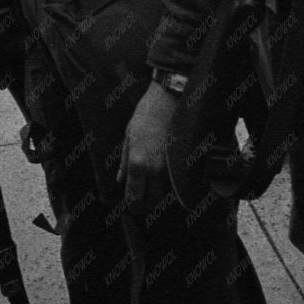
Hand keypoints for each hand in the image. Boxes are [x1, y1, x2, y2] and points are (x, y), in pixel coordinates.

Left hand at [118, 82, 178, 215]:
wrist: (171, 98)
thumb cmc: (146, 114)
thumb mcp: (128, 135)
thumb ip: (124, 161)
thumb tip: (121, 180)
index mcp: (138, 164)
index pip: (134, 198)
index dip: (132, 205)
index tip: (131, 205)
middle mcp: (156, 170)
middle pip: (152, 203)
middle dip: (146, 203)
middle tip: (142, 197)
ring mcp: (172, 167)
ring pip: (166, 195)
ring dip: (159, 195)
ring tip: (152, 185)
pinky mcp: (183, 162)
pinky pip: (176, 183)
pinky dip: (170, 185)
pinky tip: (164, 176)